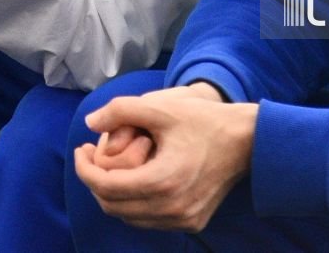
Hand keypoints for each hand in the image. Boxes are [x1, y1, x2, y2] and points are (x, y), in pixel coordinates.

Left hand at [73, 83, 256, 232]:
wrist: (247, 141)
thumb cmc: (203, 120)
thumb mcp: (160, 106)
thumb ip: (120, 110)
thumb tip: (89, 122)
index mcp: (162, 181)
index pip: (106, 186)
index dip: (84, 169)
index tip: (81, 149)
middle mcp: (172, 208)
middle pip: (113, 206)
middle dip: (95, 181)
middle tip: (90, 156)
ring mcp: (183, 219)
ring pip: (130, 217)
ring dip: (113, 194)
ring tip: (108, 166)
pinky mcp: (192, 222)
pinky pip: (149, 219)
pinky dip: (133, 203)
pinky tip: (132, 179)